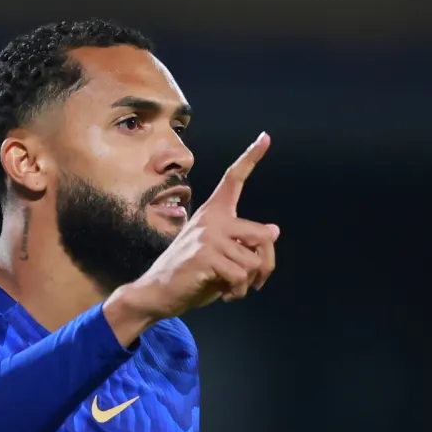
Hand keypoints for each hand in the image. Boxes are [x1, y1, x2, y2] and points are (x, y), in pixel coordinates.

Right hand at [106, 132, 278, 338]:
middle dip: (266, 266)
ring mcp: (207, 236)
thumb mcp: (221, 256)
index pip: (234, 179)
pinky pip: (240, 275)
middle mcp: (211, 219)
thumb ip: (242, 243)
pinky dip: (238, 292)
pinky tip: (225, 295)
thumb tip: (274, 231)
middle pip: (263, 236)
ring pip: (253, 261)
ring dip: (249, 283)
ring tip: (232, 288)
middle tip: (256, 282)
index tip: (265, 137)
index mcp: (213, 213)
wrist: (158, 293)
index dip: (251, 158)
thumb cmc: (191, 275)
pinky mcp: (205, 256)